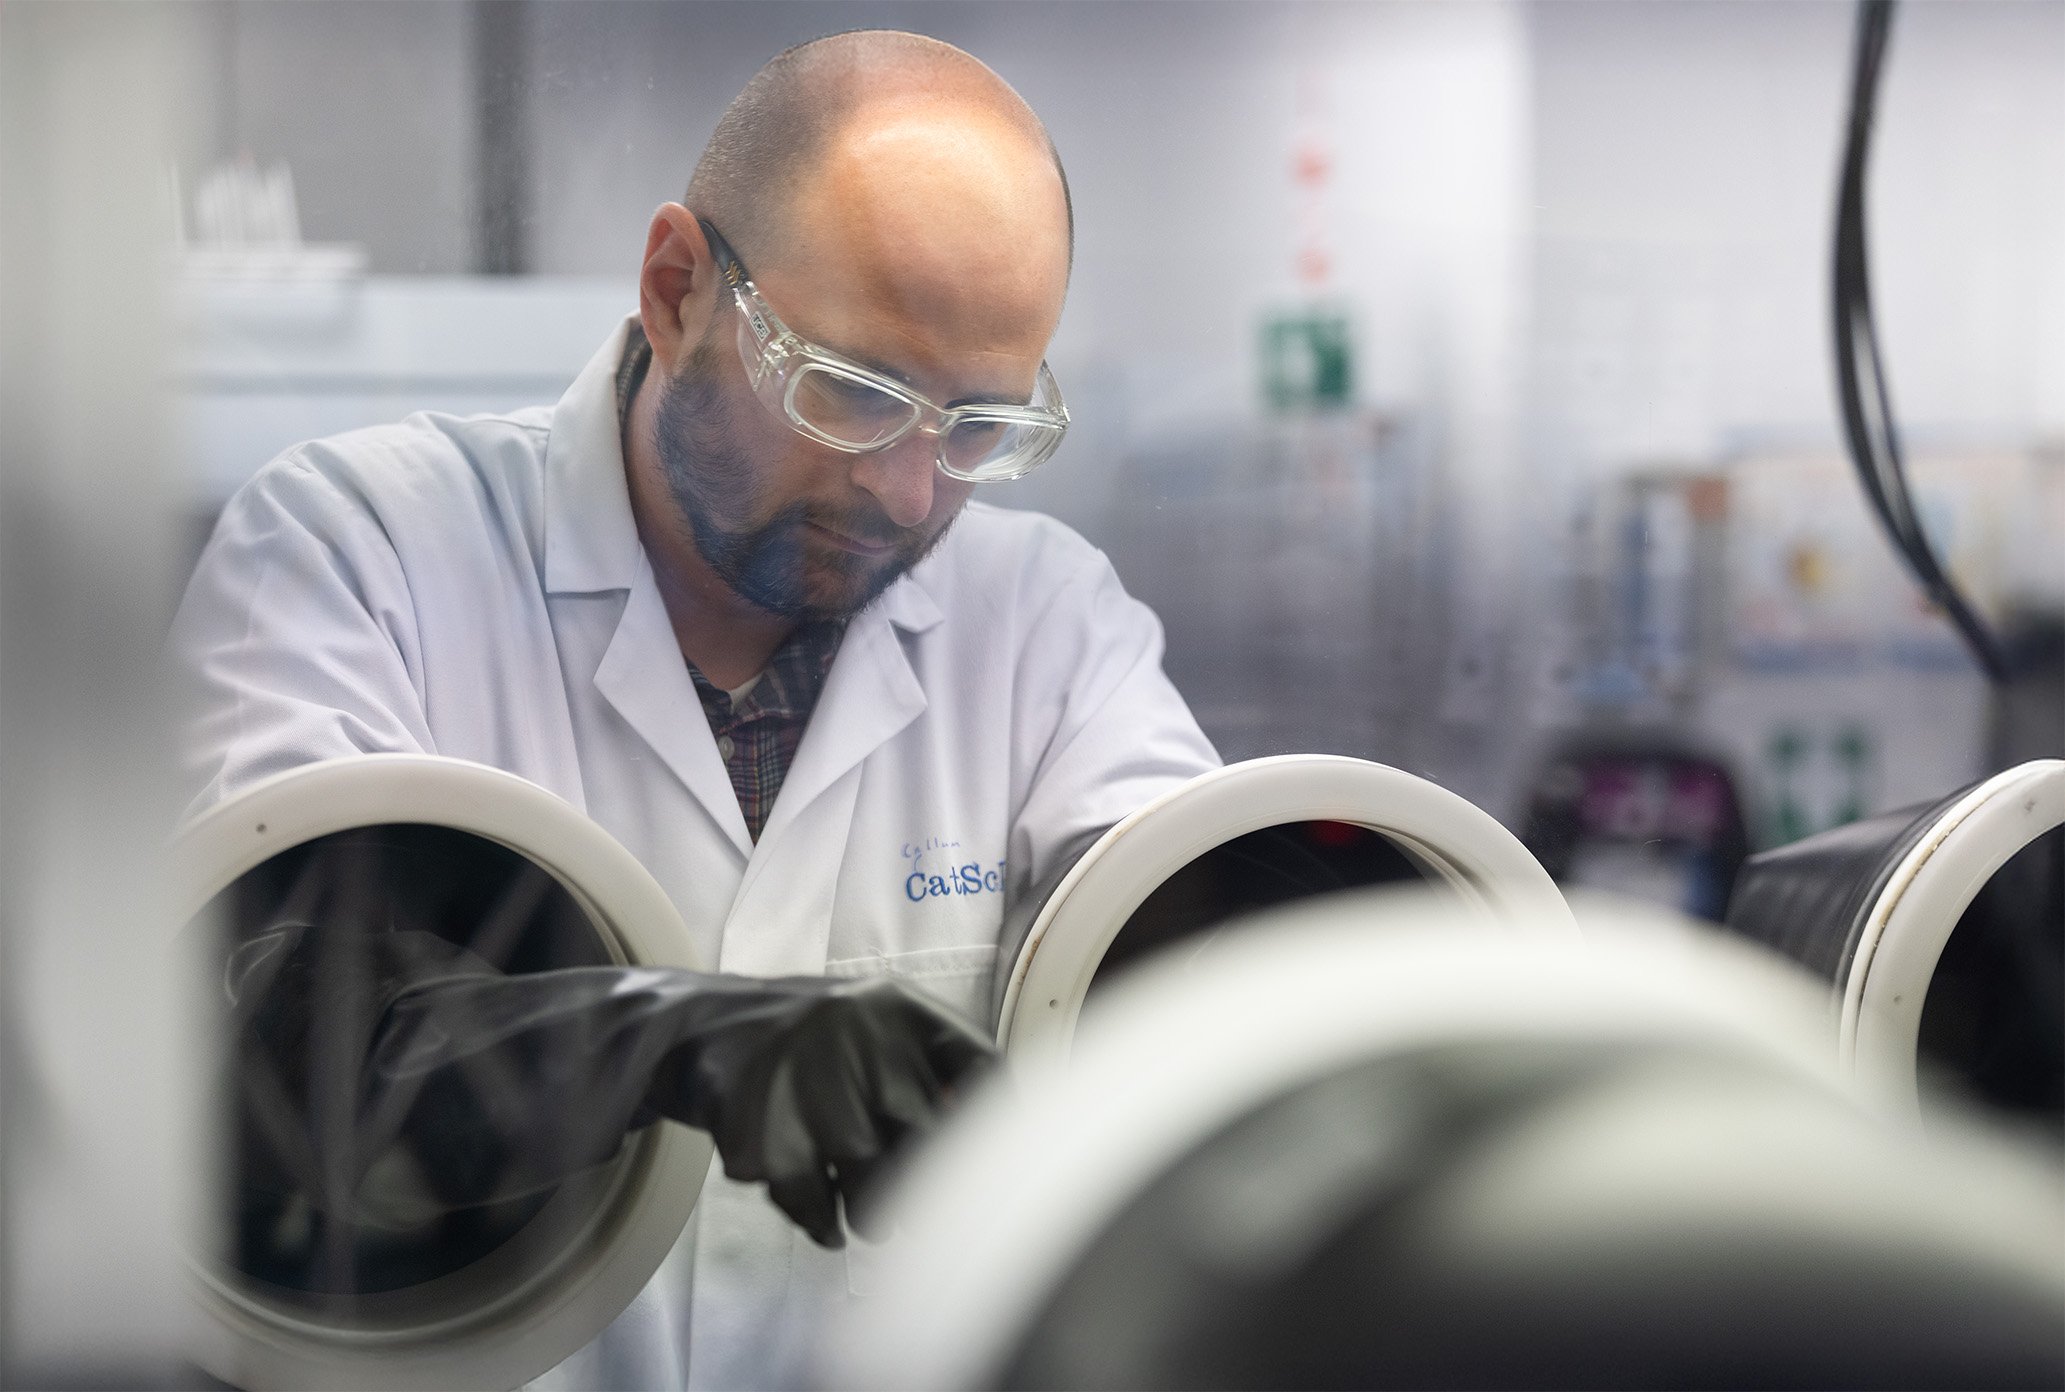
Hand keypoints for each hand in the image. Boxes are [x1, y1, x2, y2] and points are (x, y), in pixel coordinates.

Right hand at [643, 975, 995, 1246]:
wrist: (703, 1027)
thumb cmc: (814, 1039)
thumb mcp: (878, 1022)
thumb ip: (937, 1067)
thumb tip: (998, 1140)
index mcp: (902, 1009)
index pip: (984, 1075)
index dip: (995, 1128)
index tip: (986, 1164)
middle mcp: (865, 1043)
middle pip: (934, 1152)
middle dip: (925, 1191)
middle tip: (907, 1195)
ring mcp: (815, 1094)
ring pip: (880, 1196)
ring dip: (876, 1215)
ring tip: (864, 1206)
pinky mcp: (769, 1143)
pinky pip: (821, 1215)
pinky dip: (825, 1225)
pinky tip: (823, 1212)